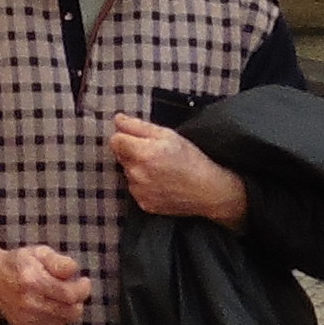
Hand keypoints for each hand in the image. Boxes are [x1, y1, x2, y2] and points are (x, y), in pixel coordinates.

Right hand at [0, 238, 91, 324]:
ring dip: (68, 310)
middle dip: (78, 301)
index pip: (70, 294)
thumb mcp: (39, 253)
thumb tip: (74, 271)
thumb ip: (59, 261)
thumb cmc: (20, 263)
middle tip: (74, 290)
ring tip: (59, 297)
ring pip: (64, 321)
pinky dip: (57, 318)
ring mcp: (26, 319)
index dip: (83, 288)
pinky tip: (49, 306)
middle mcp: (28, 303)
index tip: (83, 281)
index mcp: (32, 281)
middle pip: (70, 311)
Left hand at [106, 114, 252, 225]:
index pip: (115, 140)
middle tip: (155, 154)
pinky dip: (144, 185)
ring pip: (128, 173)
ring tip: (161, 170)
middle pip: (121, 157)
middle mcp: (136, 174)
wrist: (209, 191)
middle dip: (133, 152)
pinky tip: (162, 183)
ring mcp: (139, 191)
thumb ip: (138, 126)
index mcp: (142, 153)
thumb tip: (117, 120)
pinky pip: (136, 189)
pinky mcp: (144, 204)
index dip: (125, 137)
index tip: (139, 139)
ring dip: (138, 169)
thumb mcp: (168, 135)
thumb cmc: (192, 159)